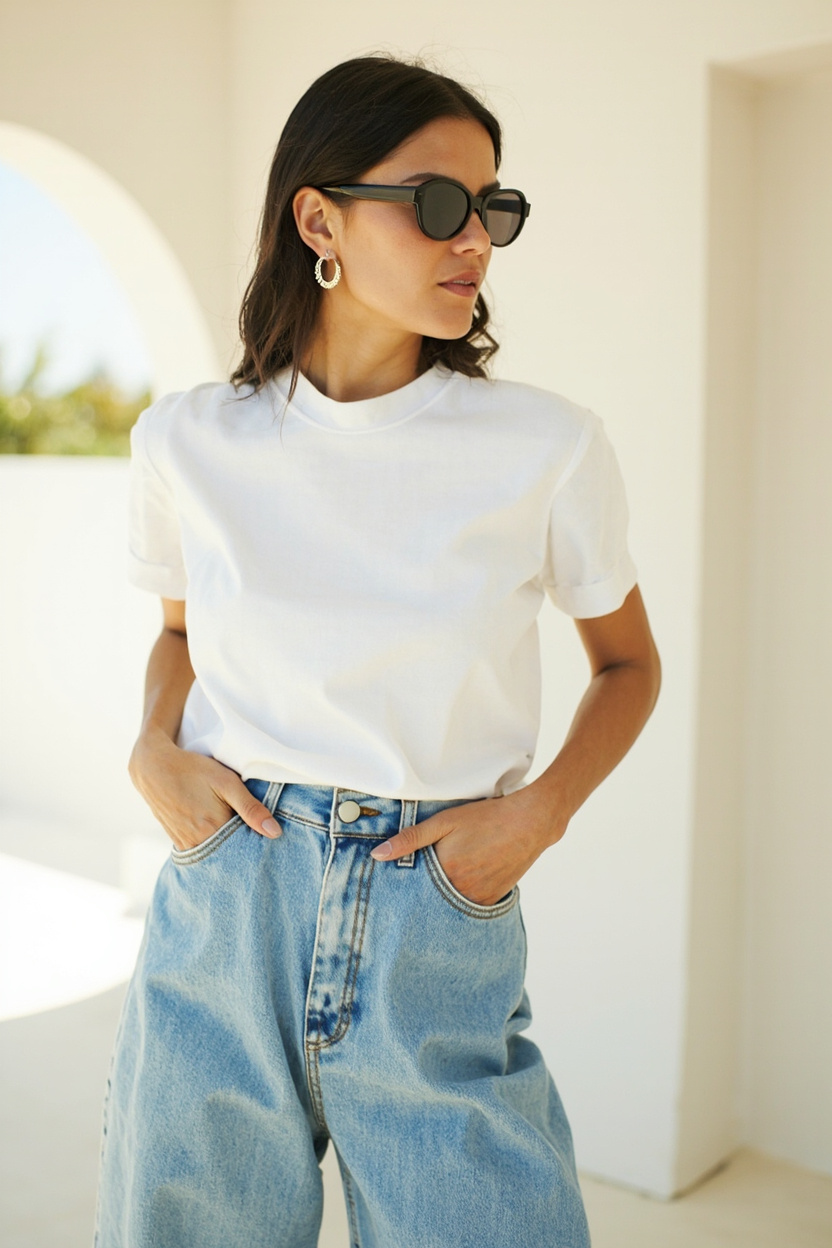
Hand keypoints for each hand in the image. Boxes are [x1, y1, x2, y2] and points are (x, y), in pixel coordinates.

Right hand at [128, 728, 281, 851]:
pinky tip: (217, 830)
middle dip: (242, 847)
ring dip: (226, 845)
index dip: (257, 844)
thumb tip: (275, 833)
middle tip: (253, 833)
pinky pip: (200, 849)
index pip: (244, 849)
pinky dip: (211, 844)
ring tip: (234, 829)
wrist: (153, 766)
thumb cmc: (193, 770)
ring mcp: (184, 843)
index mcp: (213, 830)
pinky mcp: (176, 840)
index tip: (267, 838)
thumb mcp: (227, 782)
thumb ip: (251, 808)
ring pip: (214, 852)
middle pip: (229, 853)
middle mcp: (197, 842)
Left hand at [369, 787, 564, 906]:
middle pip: (431, 899)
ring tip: (444, 880)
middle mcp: (462, 891)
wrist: (530, 822)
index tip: (395, 885)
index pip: (413, 887)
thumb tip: (377, 855)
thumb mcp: (444, 822)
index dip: (405, 884)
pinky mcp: (492, 900)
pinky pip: (468, 905)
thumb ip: (410, 839)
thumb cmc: (486, 817)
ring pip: (450, 904)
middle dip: (422, 894)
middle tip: (422, 881)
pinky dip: (461, 897)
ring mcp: (479, 898)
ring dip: (443, 896)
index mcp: (446, 872)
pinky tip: (463, 880)